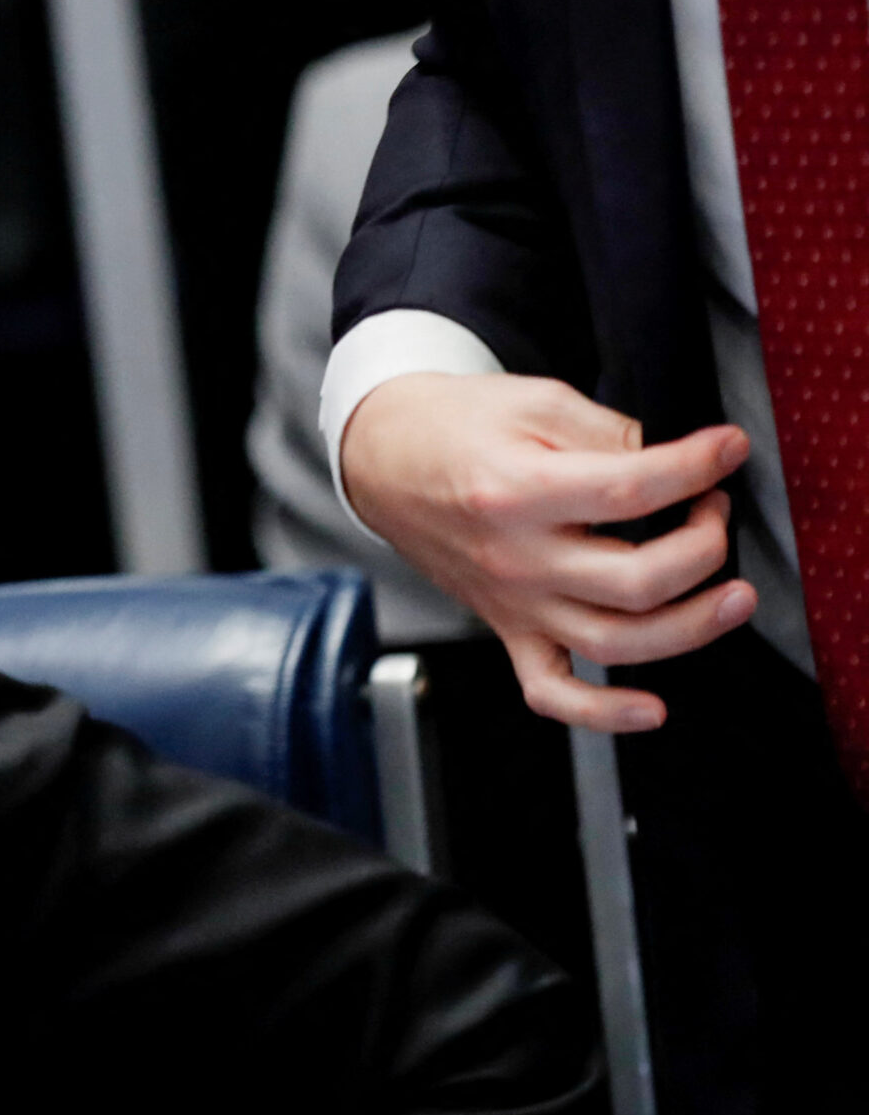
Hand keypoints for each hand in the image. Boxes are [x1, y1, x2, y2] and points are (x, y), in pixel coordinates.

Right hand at [341, 372, 756, 731]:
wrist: (382, 460)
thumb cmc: (453, 428)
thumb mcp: (533, 400)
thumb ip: (606, 431)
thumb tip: (672, 466)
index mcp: (517, 492)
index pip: (631, 489)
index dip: (698, 467)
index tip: (728, 450)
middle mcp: (515, 557)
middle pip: (637, 580)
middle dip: (705, 547)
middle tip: (714, 512)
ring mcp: (513, 602)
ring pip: (614, 642)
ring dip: (692, 626)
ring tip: (732, 595)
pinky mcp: (508, 627)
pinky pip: (550, 690)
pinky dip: (602, 714)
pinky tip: (651, 710)